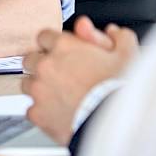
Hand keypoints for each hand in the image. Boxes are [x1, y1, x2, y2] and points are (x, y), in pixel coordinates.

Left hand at [22, 17, 137, 144]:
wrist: (115, 124)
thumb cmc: (119, 89)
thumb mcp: (128, 55)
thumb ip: (118, 38)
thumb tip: (112, 32)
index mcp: (64, 46)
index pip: (44, 36)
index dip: (54, 45)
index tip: (61, 54)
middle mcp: (46, 65)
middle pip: (31, 59)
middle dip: (42, 65)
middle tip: (60, 76)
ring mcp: (38, 90)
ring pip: (27, 84)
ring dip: (39, 87)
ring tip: (59, 96)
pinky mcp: (36, 113)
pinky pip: (31, 109)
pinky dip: (42, 112)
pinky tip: (58, 114)